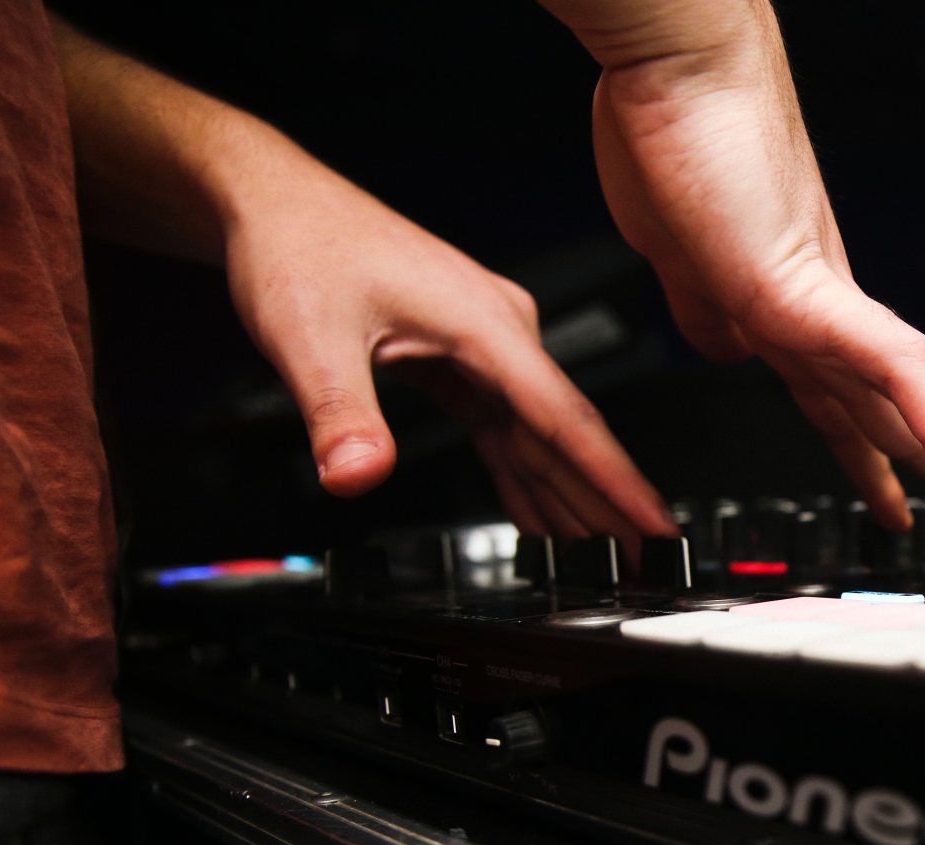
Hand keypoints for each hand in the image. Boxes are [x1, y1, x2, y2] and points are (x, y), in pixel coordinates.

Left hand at [221, 171, 675, 543]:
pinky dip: (524, 473)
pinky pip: (506, 427)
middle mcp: (500, 332)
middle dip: (606, 503)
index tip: (653, 524)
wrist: (271, 201)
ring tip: (605, 554)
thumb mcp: (310, 336)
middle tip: (646, 562)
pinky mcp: (461, 356)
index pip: (566, 420)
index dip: (614, 480)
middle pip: (566, 434)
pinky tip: (543, 515)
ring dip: (569, 494)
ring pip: (539, 435)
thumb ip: (340, 412)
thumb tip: (356, 475)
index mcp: (486, 324)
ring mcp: (484, 345)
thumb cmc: (298, 244)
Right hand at [549, 0, 924, 530]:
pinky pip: (894, 374)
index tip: (918, 506)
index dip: (896, 457)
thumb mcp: (687, 264)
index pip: (865, 403)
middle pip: (918, 409)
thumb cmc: (675, 141)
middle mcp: (828, 315)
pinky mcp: (813, 295)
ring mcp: (827, 306)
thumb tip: (729, 349)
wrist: (676, 66)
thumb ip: (713, 313)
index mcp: (799, 311)